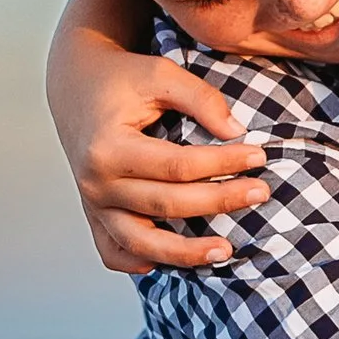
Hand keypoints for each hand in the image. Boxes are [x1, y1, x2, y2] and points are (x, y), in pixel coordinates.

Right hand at [50, 33, 270, 277]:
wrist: (76, 87)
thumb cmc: (122, 79)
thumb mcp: (160, 74)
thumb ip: (200, 98)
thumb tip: (237, 132)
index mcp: (108, 147)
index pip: (177, 166)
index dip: (222, 164)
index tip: (258, 155)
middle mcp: (96, 183)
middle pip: (167, 204)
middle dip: (220, 201)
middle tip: (262, 193)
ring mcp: (92, 204)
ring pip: (140, 243)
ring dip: (184, 254)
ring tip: (226, 252)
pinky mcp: (94, 215)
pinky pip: (113, 251)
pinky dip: (136, 262)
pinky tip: (166, 264)